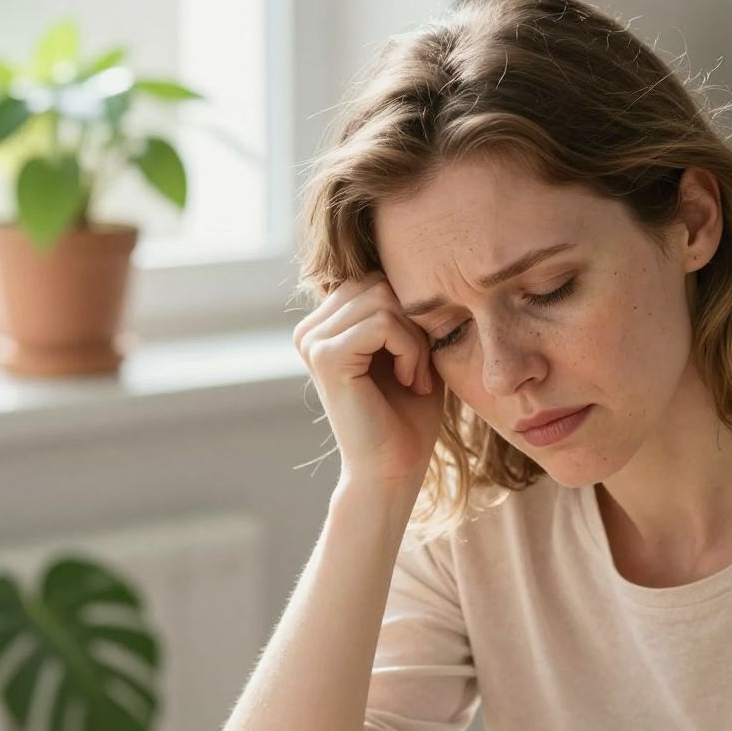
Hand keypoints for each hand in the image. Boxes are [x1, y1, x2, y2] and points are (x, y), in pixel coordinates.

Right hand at [293, 273, 444, 492]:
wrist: (393, 472)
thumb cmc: (408, 416)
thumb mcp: (410, 349)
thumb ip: (402, 308)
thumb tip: (417, 258)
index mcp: (325, 324)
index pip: (376, 278)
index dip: (410, 312)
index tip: (419, 360)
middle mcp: (311, 328)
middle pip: (379, 282)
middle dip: (413, 323)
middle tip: (420, 370)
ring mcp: (313, 340)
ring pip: (383, 299)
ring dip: (415, 340)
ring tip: (414, 377)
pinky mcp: (325, 355)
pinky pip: (383, 322)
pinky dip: (409, 350)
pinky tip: (409, 381)